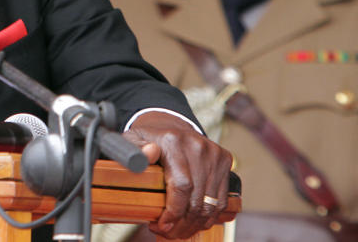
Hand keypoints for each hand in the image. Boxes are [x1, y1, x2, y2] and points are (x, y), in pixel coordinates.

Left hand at [123, 111, 233, 239]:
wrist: (172, 126)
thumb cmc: (149, 139)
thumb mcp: (132, 140)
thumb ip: (133, 149)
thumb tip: (148, 154)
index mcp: (174, 141)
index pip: (182, 185)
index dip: (174, 210)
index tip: (162, 225)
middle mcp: (197, 146)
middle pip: (197, 199)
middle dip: (182, 223)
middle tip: (167, 232)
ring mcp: (214, 154)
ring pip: (211, 204)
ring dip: (195, 224)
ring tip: (178, 230)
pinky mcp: (225, 161)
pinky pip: (220, 200)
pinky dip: (207, 217)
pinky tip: (192, 222)